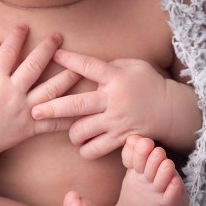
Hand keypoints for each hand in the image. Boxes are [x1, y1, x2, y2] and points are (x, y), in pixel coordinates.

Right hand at [0, 24, 79, 175]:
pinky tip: (81, 107)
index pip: (8, 52)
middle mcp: (11, 93)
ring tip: (78, 66)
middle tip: (58, 36)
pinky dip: (68, 117)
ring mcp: (23, 110)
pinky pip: (53, 122)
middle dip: (47, 48)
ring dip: (66, 77)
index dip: (16, 37)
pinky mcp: (30, 127)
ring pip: (50, 91)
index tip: (24, 26)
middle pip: (34, 66)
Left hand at [31, 49, 171, 158]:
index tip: (53, 55)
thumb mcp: (132, 66)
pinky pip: (96, 149)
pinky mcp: (120, 139)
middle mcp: (114, 100)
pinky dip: (86, 149)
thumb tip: (84, 66)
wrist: (171, 110)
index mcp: (116, 77)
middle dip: (53, 108)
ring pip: (83, 131)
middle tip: (34, 111)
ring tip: (69, 131)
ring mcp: (117, 122)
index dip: (70, 60)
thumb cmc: (148, 83)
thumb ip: (108, 66)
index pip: (89, 66)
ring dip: (71, 133)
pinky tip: (84, 145)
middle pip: (77, 105)